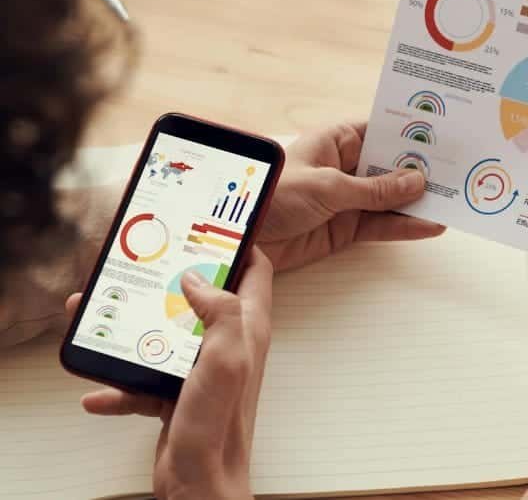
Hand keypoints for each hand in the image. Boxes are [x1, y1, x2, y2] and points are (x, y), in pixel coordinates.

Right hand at [66, 248, 273, 499]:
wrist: (200, 484)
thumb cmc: (221, 425)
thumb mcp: (227, 358)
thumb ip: (219, 311)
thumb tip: (197, 277)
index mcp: (247, 329)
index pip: (255, 271)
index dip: (237, 245)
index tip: (207, 227)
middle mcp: (227, 344)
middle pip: (199, 296)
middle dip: (168, 281)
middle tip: (140, 266)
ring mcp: (200, 369)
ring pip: (164, 335)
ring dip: (132, 329)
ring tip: (99, 319)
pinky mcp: (176, 394)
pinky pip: (142, 379)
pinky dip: (119, 385)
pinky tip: (98, 391)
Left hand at [258, 121, 444, 271]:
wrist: (237, 235)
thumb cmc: (270, 195)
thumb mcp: (327, 186)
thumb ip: (374, 189)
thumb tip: (414, 181)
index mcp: (335, 142)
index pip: (380, 131)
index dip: (408, 134)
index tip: (441, 136)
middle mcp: (343, 168)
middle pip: (390, 167)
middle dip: (420, 170)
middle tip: (456, 171)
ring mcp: (346, 200)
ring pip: (391, 199)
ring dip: (418, 201)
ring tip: (452, 201)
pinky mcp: (344, 229)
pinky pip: (381, 225)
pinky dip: (405, 227)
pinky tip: (430, 226)